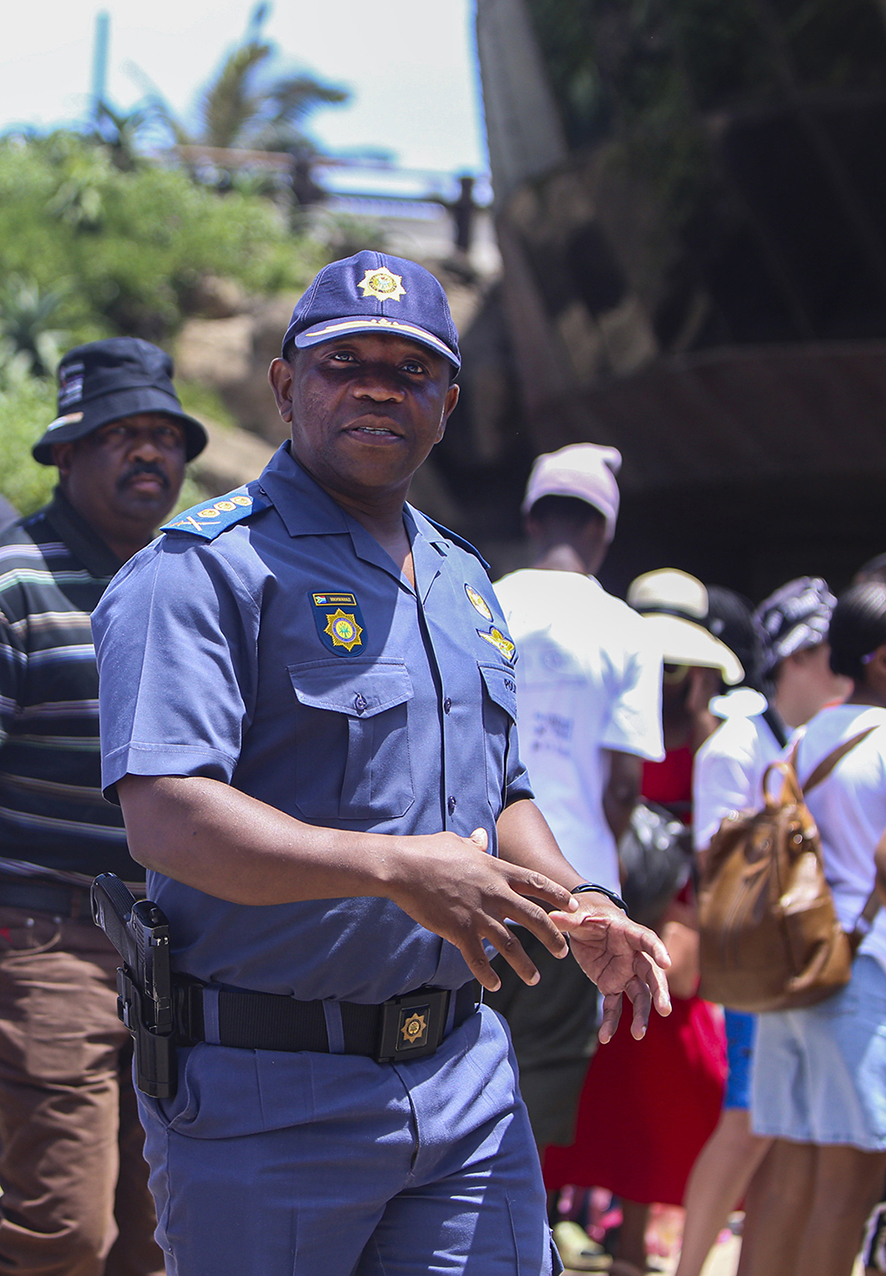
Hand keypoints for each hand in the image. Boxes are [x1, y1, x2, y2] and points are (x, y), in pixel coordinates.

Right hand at [389, 828, 578, 991]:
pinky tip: (494, 985)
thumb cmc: (428, 851)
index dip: (558, 896)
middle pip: (534, 917)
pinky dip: (487, 974)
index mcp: (497, 870)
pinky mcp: (460, 931)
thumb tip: (482, 838)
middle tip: (562, 951)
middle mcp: (495, 893)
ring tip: (535, 978)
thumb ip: (475, 845)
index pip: (537, 883)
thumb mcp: (457, 843)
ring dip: (525, 965)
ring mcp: (479, 914)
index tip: (573, 907)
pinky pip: (478, 959)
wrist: (404, 868)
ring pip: (512, 945)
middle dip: (552, 936)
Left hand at [550, 896, 671, 1042]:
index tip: (667, 963)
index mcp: (627, 932)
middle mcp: (632, 955)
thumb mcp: (578, 912)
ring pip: (639, 995)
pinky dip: (611, 1021)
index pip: (647, 940)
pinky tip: (605, 1037)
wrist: (585, 923)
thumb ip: (568, 918)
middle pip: (651, 974)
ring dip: (641, 1014)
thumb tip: (552, 917)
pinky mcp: (612, 985)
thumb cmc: (587, 912)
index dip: (657, 950)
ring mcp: (625, 972)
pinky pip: (615, 1006)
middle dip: (659, 991)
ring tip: (638, 1034)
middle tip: (665, 1009)